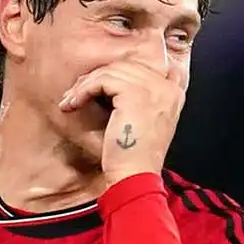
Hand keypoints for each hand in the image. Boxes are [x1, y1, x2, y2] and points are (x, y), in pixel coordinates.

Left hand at [58, 57, 187, 185]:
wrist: (135, 176)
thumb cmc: (134, 157)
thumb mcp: (145, 122)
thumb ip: (140, 100)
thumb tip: (110, 83)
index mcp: (173, 93)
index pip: (145, 67)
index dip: (120, 73)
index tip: (98, 87)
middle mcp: (166, 86)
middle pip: (124, 66)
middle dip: (96, 78)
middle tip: (76, 94)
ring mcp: (152, 88)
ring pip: (110, 71)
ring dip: (85, 85)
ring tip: (71, 101)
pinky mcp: (134, 93)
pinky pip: (101, 80)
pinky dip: (82, 91)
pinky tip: (73, 104)